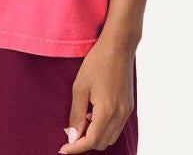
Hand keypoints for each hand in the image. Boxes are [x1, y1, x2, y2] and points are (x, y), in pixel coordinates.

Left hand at [58, 37, 134, 152]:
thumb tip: (73, 136)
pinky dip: (104, 127)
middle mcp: (120, 115)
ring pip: (111, 137)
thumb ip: (77, 114)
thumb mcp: (80, 87)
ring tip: (84, 118)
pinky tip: (94, 112)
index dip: (75, 148)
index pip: (90, 141)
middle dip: (85, 142)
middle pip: (101, 143)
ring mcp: (127, 111)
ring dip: (95, 135)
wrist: (118, 47)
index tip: (63, 149)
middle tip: (71, 131)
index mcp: (107, 112)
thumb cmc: (97, 63)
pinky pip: (117, 126)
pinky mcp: (129, 106)